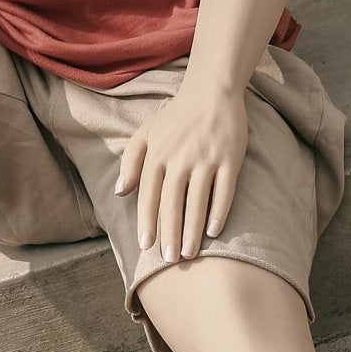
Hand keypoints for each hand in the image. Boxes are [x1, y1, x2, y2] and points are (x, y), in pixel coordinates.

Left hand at [115, 77, 247, 262]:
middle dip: (169, 234)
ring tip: (188, 254)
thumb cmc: (175, 117)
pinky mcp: (230, 159)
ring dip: (192, 231)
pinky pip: (224, 191)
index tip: (146, 246)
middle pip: (172, 204)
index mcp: (157, 154)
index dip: (147, 222)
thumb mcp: (145, 133)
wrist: (212, 91)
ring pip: (197, 202)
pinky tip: (214, 232)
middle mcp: (180, 158)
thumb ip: (130, 162)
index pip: (149, 195)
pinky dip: (219, 212)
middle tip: (169, 260)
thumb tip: (121, 193)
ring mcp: (206, 159)